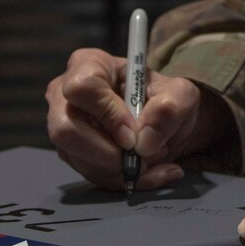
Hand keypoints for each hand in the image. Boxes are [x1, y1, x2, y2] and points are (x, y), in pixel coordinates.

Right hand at [45, 47, 234, 190]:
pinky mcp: (72, 154)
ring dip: (120, 170)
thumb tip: (144, 140)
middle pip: (66, 130)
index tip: (134, 134)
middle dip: (108, 153)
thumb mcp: (180, 94)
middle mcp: (65, 95)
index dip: (108, 115)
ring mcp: (63, 126)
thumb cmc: (162, 97)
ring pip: (77, 159)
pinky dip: (123, 180)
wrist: (160, 122)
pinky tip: (148, 173)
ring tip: (152, 162)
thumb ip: (169, 108)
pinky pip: (91, 176)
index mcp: (88, 64)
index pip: (83, 88)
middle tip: (141, 156)